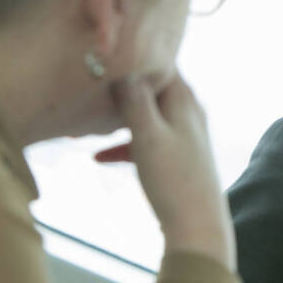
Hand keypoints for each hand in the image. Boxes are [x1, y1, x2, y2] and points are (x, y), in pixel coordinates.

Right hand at [95, 72, 233, 268]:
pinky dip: (124, 145)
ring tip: (85, 123)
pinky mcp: (176, 157)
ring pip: (145, 115)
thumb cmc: (174, 180)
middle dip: (119, 88)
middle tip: (87, 87)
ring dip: (117, 119)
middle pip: (149, 88)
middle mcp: (187, 112)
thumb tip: (123, 67)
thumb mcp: (148, 136)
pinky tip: (98, 158)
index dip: (133, 55)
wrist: (198, 228)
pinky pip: (146, 141)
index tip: (104, 53)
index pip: (159, 61)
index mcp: (184, 99)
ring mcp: (182, 135)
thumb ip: (135, 100)